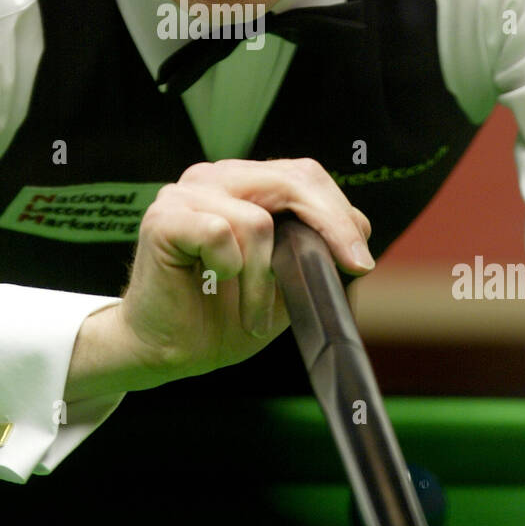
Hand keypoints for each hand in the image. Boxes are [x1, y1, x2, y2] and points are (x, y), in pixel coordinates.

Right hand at [117, 157, 373, 382]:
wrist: (166, 350)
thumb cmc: (219, 314)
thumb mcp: (285, 280)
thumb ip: (316, 249)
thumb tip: (358, 229)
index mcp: (242, 184)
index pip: (302, 175)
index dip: (338, 211)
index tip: (360, 257)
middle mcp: (213, 178)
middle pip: (290, 180)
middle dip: (329, 226)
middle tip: (350, 266)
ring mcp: (185, 194)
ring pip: (257, 220)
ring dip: (264, 278)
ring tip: (254, 312)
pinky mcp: (164, 218)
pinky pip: (221, 233)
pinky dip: (231, 269)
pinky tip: (217, 284)